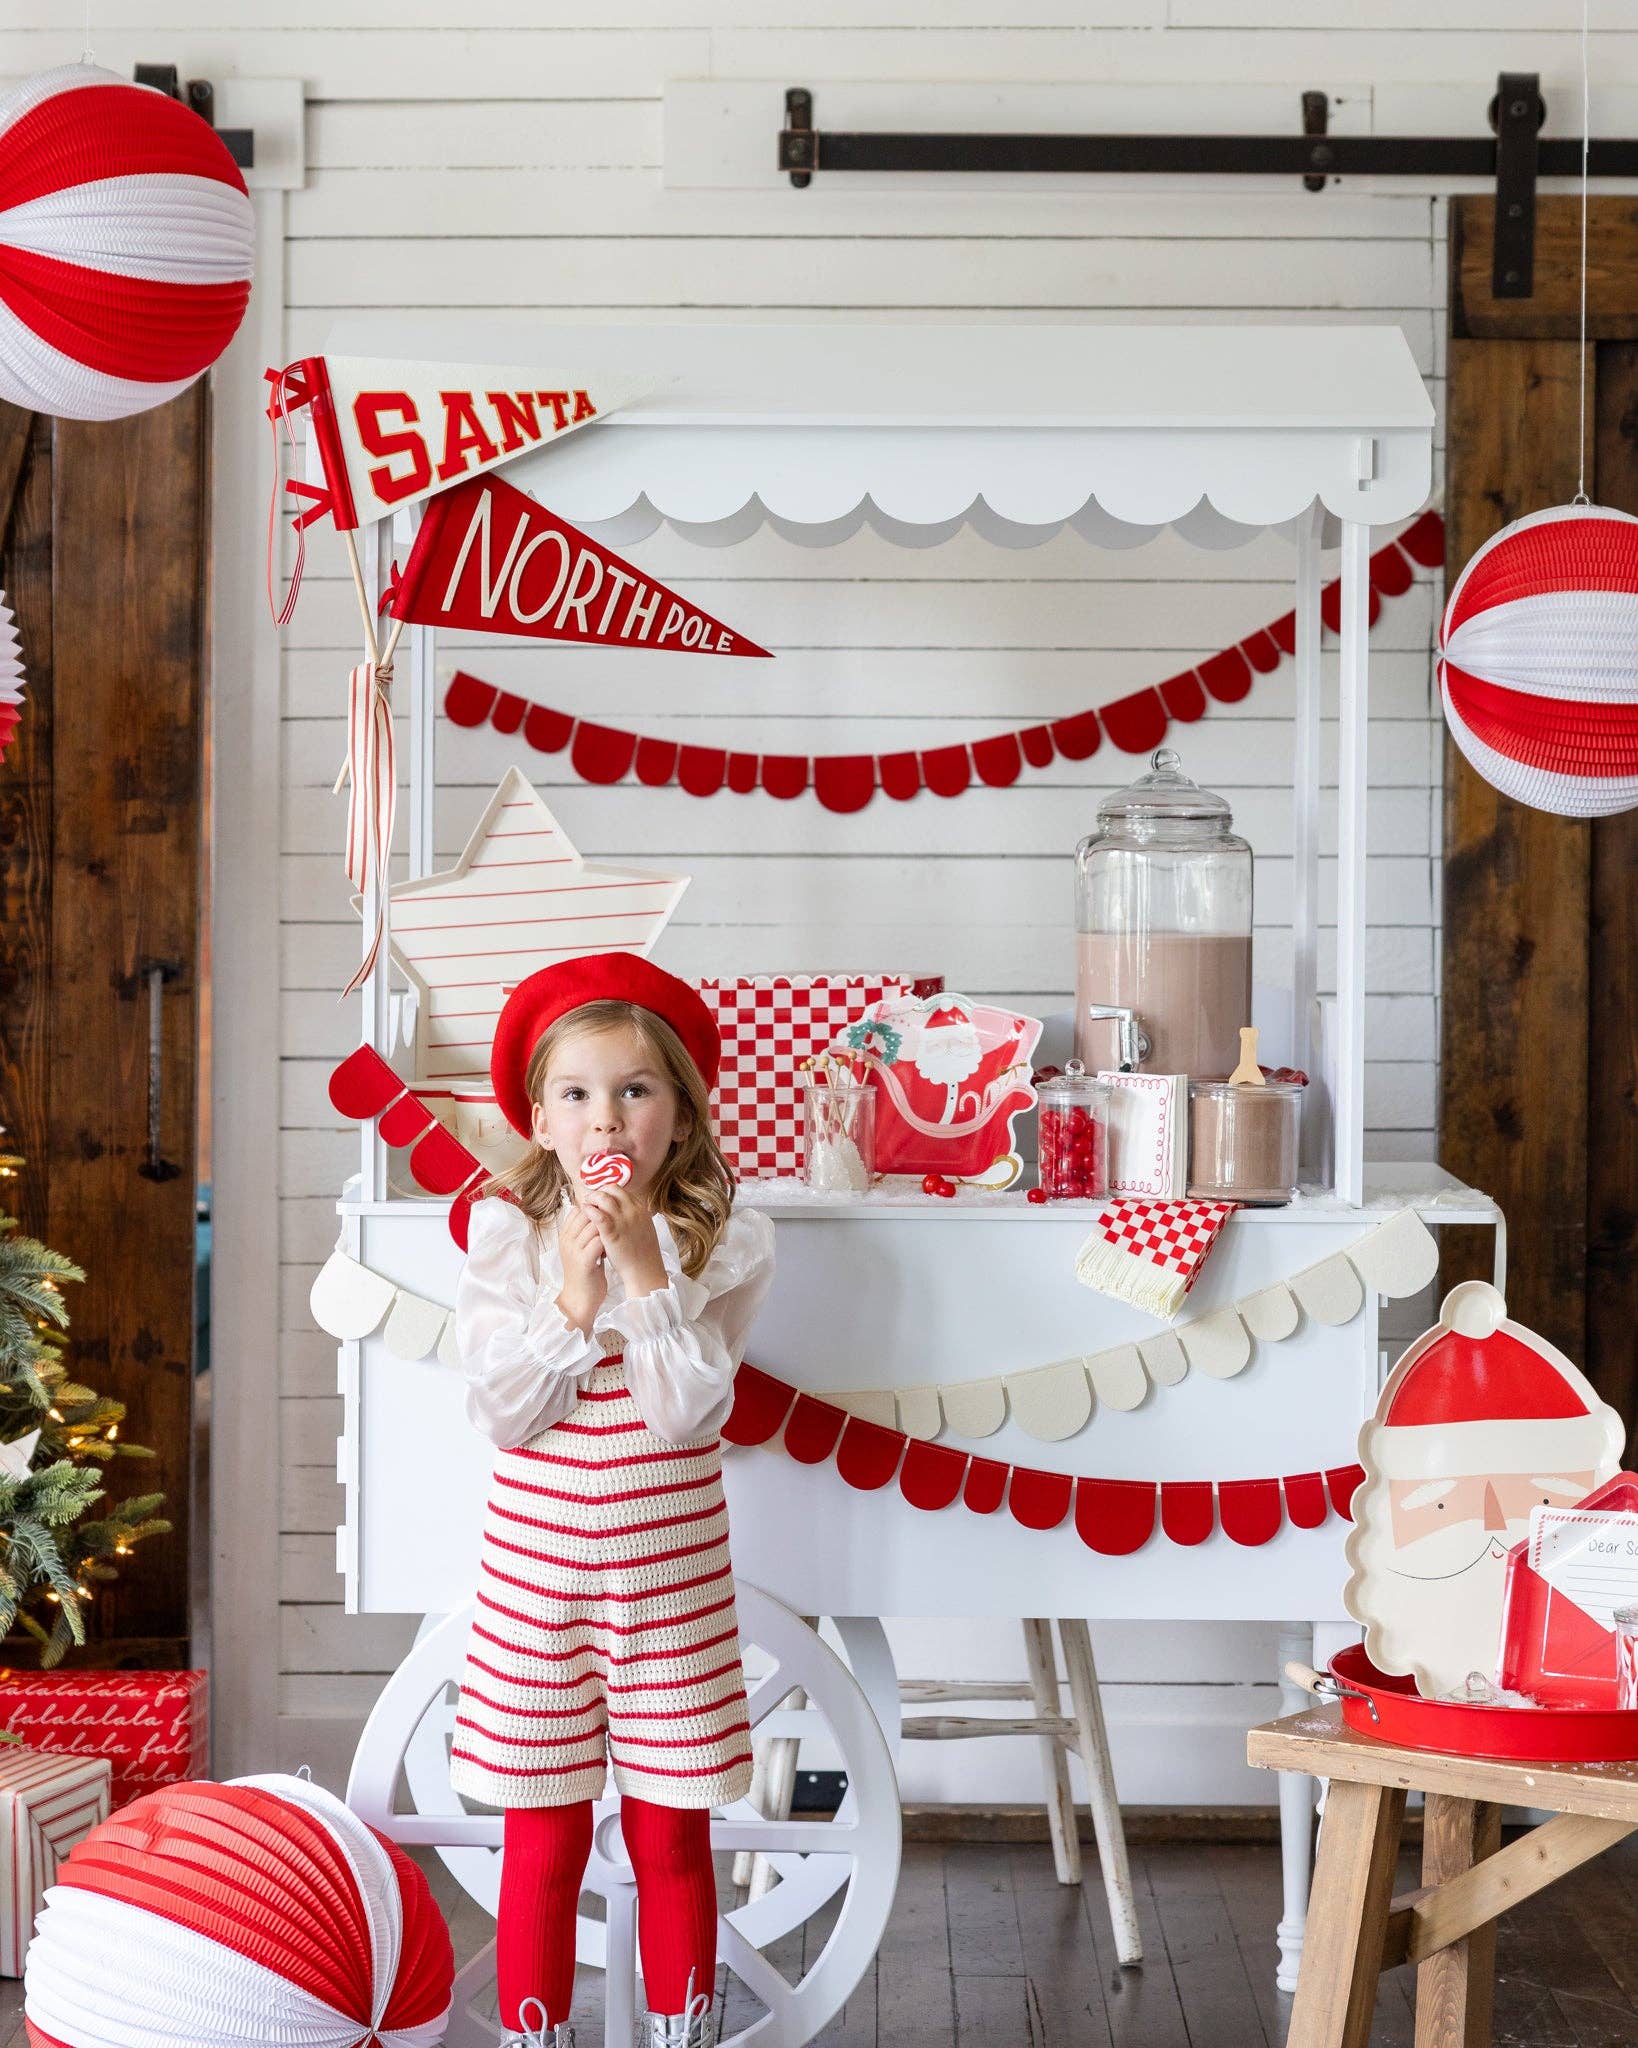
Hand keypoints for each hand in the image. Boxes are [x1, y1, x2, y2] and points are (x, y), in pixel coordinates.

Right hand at [555, 1200, 607, 1333]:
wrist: (580, 1299)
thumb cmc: (586, 1272)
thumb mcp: (581, 1249)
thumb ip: (585, 1233)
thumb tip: (598, 1214)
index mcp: (565, 1236)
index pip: (578, 1210)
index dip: (595, 1211)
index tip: (607, 1219)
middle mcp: (567, 1240)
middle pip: (586, 1214)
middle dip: (604, 1216)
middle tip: (615, 1226)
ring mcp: (574, 1250)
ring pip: (594, 1226)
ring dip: (609, 1229)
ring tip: (615, 1237)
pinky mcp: (584, 1261)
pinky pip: (598, 1242)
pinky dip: (609, 1242)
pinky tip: (614, 1248)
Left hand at [578, 1186, 667, 1297]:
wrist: (645, 1269)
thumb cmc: (643, 1252)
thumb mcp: (644, 1227)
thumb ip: (635, 1215)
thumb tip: (625, 1208)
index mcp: (641, 1209)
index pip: (620, 1190)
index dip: (607, 1191)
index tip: (599, 1196)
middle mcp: (633, 1211)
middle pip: (612, 1189)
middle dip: (598, 1191)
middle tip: (590, 1198)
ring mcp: (623, 1221)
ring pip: (603, 1197)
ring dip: (592, 1198)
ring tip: (585, 1204)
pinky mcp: (612, 1232)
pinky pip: (598, 1215)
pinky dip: (589, 1210)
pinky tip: (584, 1211)